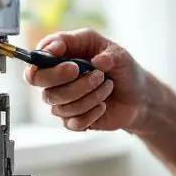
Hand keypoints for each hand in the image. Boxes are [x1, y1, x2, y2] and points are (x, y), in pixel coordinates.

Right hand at [23, 28, 147, 131]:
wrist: (137, 98)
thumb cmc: (123, 70)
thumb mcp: (120, 55)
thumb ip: (108, 54)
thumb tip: (97, 62)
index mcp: (65, 53)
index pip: (40, 53)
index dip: (45, 54)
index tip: (62, 56)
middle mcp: (57, 76)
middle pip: (38, 79)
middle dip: (60, 76)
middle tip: (88, 72)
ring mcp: (62, 99)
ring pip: (60, 102)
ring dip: (89, 95)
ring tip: (108, 86)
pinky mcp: (71, 120)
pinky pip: (72, 122)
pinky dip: (91, 114)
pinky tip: (103, 106)